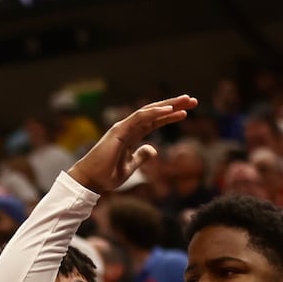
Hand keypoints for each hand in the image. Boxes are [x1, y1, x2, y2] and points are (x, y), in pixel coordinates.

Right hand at [67, 95, 195, 193]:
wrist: (90, 181)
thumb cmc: (106, 176)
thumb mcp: (130, 167)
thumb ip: (141, 157)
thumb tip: (153, 149)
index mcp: (131, 136)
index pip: (154, 122)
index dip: (170, 116)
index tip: (186, 112)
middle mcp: (128, 128)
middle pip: (155, 113)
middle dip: (174, 105)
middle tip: (192, 100)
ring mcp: (123, 127)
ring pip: (149, 111)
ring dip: (169, 105)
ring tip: (186, 100)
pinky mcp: (119, 130)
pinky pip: (139, 118)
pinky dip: (154, 112)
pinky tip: (168, 109)